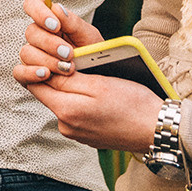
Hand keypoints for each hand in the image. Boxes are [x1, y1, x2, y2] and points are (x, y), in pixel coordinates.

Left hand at [13, 0, 160, 152]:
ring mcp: (76, 133)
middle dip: (55, 76)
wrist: (156, 130)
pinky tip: (97, 95)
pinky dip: (81, 102)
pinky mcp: (87, 136)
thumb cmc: (132, 103)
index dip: (39, 64)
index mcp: (66, 112)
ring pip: (62, 103)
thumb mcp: (98, 84)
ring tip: (89, 77)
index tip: (52, 53)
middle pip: (48, 94)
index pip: (35, 84)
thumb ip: (65, 79)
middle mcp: (66, 126)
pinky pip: (75, 113)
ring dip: (70, 89)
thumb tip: (42, 71)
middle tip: (72, 62)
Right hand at [17, 0, 101, 75]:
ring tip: (67, 68)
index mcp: (50, 20)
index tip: (56, 25)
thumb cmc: (90, 53)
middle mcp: (37, 36)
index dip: (39, 12)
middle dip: (50, 44)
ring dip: (47, 61)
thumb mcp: (88, 36)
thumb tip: (57, 8)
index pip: (32, 4)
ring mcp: (31, 55)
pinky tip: (46, 75)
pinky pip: (19, 72)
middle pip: (31, 32)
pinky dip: (31, 73)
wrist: (95, 76)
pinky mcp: (27, 75)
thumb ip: (73, 22)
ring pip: (26, 52)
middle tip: (69, 53)